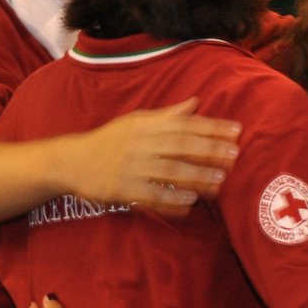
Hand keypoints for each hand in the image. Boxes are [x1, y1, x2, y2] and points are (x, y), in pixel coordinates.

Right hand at [70, 99, 240, 213]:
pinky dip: (170, 201)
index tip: (236, 130)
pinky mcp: (121, 190)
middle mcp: (138, 144)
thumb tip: (196, 102)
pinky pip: (150, 196)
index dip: (211, 127)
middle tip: (234, 155)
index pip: (183, 124)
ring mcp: (129, 168)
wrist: (71, 161)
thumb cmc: (110, 141)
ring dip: (196, 177)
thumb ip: (168, 115)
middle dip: (209, 150)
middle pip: (178, 146)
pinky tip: (190, 205)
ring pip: (167, 172)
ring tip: (219, 181)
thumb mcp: (136, 122)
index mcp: (144, 125)